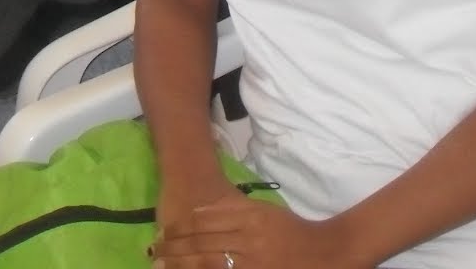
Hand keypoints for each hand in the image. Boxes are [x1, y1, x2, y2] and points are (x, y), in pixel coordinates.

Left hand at [152, 196, 360, 268]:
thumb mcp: (264, 212)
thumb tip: (198, 213)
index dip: (182, 227)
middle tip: (153, 250)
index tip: (164, 232)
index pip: (207, 221)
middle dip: (174, 248)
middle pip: (202, 242)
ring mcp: (251, 261)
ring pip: (207, 262)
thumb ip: (235, 211)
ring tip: (160, 264)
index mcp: (250, 216)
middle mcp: (249, 238)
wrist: (322, 254)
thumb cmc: (291, 231)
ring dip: (181, 263)